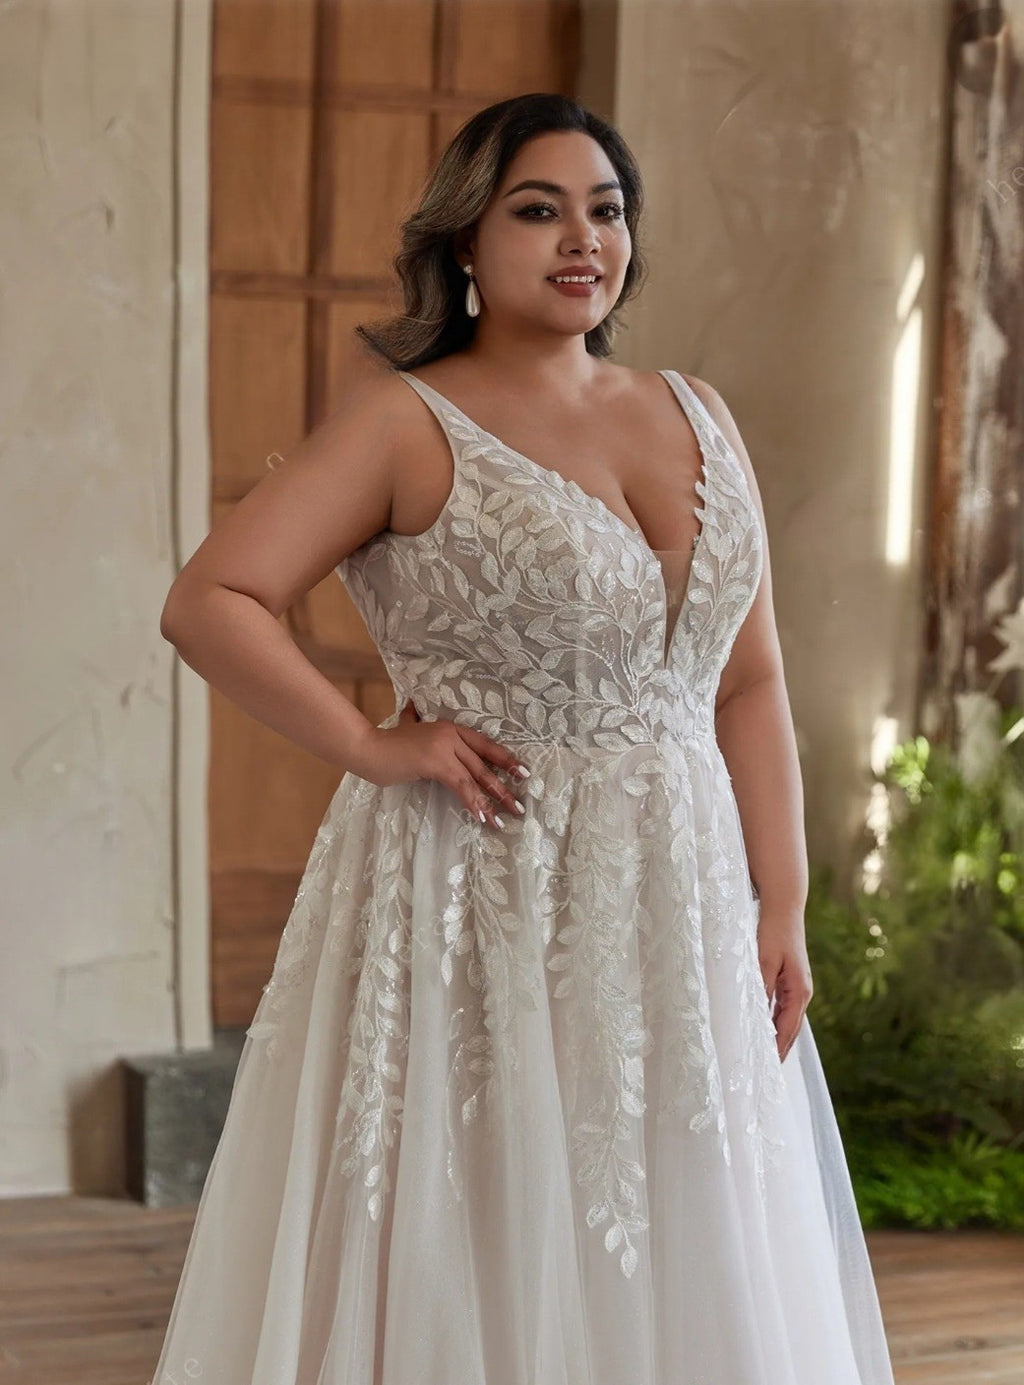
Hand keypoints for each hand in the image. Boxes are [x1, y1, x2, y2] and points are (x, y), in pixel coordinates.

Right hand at [350, 699, 528, 828]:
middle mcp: (452, 735)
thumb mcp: (407, 727)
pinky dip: (473, 802)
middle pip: (484, 763)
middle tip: (520, 805)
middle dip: (504, 786)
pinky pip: (461, 785)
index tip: (522, 772)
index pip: (485, 744)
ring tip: (504, 819)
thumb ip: (414, 718)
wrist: (367, 748)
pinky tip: (482, 817)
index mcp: (450, 727)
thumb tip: (412, 708)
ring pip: (476, 776)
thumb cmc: (387, 743)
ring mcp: (445, 747)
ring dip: (493, 800)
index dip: (504, 759)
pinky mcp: (436, 762)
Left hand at [756, 911, 812, 1063]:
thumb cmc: (773, 932)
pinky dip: (777, 1023)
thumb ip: (762, 988)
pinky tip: (768, 1030)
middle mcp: (802, 993)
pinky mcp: (791, 980)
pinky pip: (784, 1008)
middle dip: (781, 1050)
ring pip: (788, 1020)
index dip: (777, 1049)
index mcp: (798, 991)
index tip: (767, 1068)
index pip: (787, 1029)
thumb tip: (759, 1015)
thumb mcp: (765, 961)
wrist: (784, 908)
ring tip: (767, 1059)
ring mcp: (798, 987)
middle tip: (767, 1073)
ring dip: (779, 1038)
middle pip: (791, 1029)